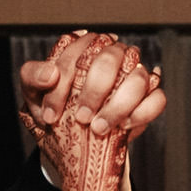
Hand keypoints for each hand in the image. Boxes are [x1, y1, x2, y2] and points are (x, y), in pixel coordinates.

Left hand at [18, 31, 164, 190]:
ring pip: (138, 77)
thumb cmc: (55, 110)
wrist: (72, 141)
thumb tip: (52, 73)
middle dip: (94, 90)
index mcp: (83, 48)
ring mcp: (133, 75)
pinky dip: (142, 113)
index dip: (62, 82)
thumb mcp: (35, 96)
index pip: (76, 50)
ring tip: (99, 128)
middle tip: (80, 118)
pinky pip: (157, 99)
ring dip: (118, 105)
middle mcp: (112, 55)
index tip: (50, 115)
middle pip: (111, 58)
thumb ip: (33, 77)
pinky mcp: (148, 97)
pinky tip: (124, 126)